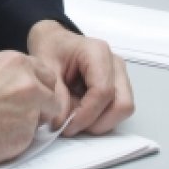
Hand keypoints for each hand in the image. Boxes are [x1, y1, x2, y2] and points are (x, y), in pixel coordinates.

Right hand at [0, 51, 65, 168]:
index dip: (38, 88)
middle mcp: (29, 84)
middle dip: (41, 105)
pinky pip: (29, 139)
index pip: (46, 75)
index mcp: (17, 63)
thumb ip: (9, 77)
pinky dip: (17, 140)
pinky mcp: (25, 136)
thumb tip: (20, 88)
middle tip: (18, 113)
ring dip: (28, 124)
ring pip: (41, 119)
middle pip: (52, 97)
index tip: (29, 96)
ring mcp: (30, 111)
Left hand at [26, 20, 133, 136]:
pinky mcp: (118, 86)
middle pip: (121, 104)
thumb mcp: (45, 67)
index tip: (67, 125)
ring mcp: (120, 75)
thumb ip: (55, 94)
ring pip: (123, 110)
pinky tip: (81, 112)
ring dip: (100, 122)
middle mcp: (115, 64)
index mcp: (98, 53)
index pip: (103, 91)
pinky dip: (100, 118)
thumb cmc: (52, 49)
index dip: (87, 114)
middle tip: (71, 126)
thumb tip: (63, 122)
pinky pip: (117, 110)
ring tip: (74, 119)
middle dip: (97, 122)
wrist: (55, 42)